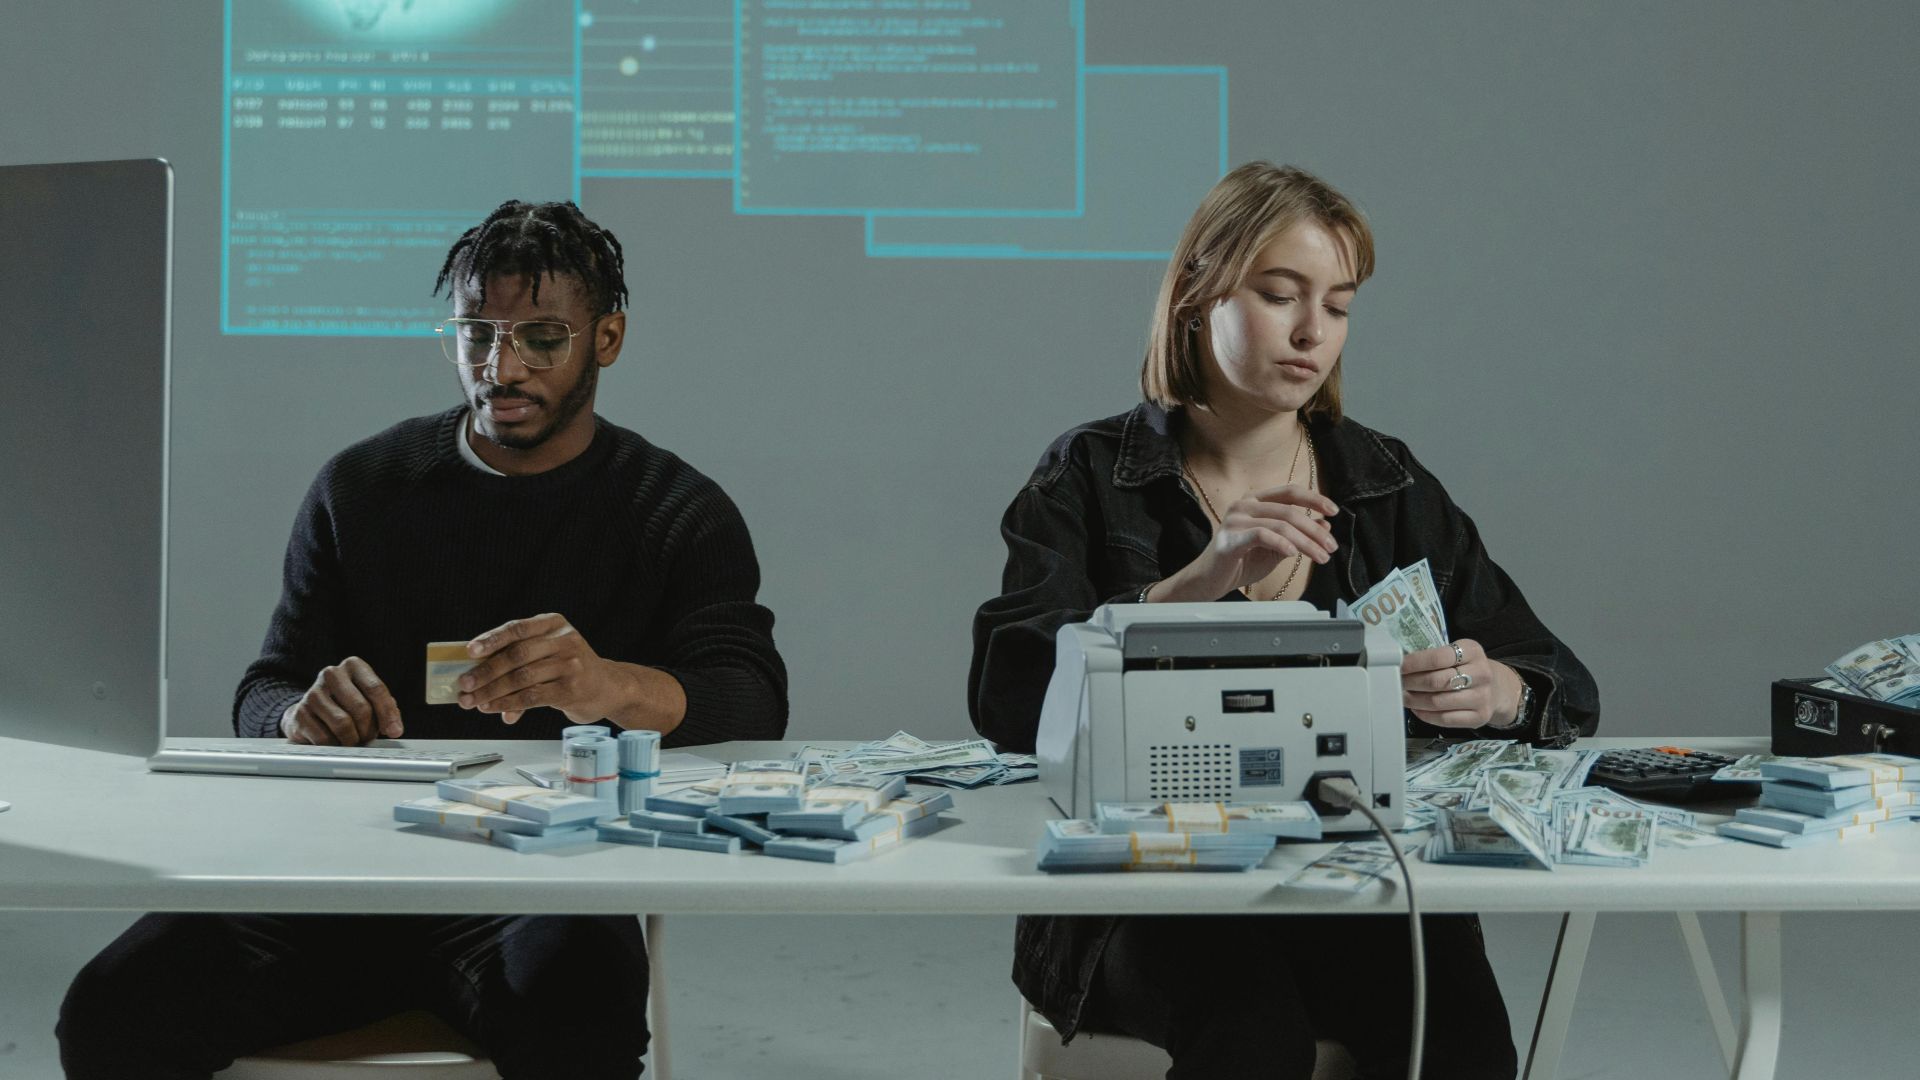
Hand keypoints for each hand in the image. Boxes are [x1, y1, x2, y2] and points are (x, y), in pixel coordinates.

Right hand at [281, 656, 402, 744]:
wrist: (310, 710)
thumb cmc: (347, 704)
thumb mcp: (369, 699)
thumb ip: (387, 708)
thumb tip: (394, 728)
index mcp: (353, 665)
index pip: (376, 688)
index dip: (388, 713)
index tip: (395, 732)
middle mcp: (331, 674)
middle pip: (361, 708)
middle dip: (369, 730)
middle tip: (369, 738)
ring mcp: (313, 692)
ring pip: (343, 724)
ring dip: (353, 740)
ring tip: (354, 741)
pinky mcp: (300, 713)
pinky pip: (324, 738)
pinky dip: (335, 746)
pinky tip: (336, 742)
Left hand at [457, 613, 623, 725]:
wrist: (608, 686)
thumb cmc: (569, 669)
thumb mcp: (549, 653)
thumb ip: (518, 661)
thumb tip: (478, 681)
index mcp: (554, 624)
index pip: (517, 629)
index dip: (491, 639)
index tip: (469, 651)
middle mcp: (564, 640)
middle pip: (517, 655)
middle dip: (486, 672)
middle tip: (465, 685)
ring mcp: (571, 664)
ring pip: (521, 678)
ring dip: (492, 692)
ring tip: (473, 701)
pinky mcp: (572, 689)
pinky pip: (532, 696)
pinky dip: (508, 703)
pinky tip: (493, 708)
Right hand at [1152, 483, 1338, 601]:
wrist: (1209, 581)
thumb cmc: (1240, 562)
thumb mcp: (1275, 546)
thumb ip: (1296, 534)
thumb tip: (1324, 524)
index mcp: (1255, 501)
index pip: (1289, 492)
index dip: (1314, 499)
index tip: (1334, 510)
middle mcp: (1244, 505)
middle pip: (1289, 511)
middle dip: (1315, 531)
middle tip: (1331, 547)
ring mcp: (1235, 520)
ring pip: (1281, 525)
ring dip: (1306, 543)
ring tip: (1320, 557)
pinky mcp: (1229, 539)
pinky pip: (1262, 536)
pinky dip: (1282, 544)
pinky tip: (1294, 554)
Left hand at [1401, 640, 1523, 729]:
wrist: (1496, 688)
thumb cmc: (1466, 668)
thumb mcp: (1457, 653)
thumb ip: (1434, 656)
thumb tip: (1399, 663)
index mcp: (1473, 651)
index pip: (1438, 657)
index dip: (1414, 663)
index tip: (1398, 666)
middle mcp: (1481, 673)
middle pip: (1436, 681)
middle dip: (1411, 683)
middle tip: (1398, 683)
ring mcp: (1482, 697)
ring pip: (1438, 702)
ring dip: (1414, 700)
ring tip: (1404, 696)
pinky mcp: (1479, 717)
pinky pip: (1445, 719)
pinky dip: (1425, 715)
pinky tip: (1417, 709)